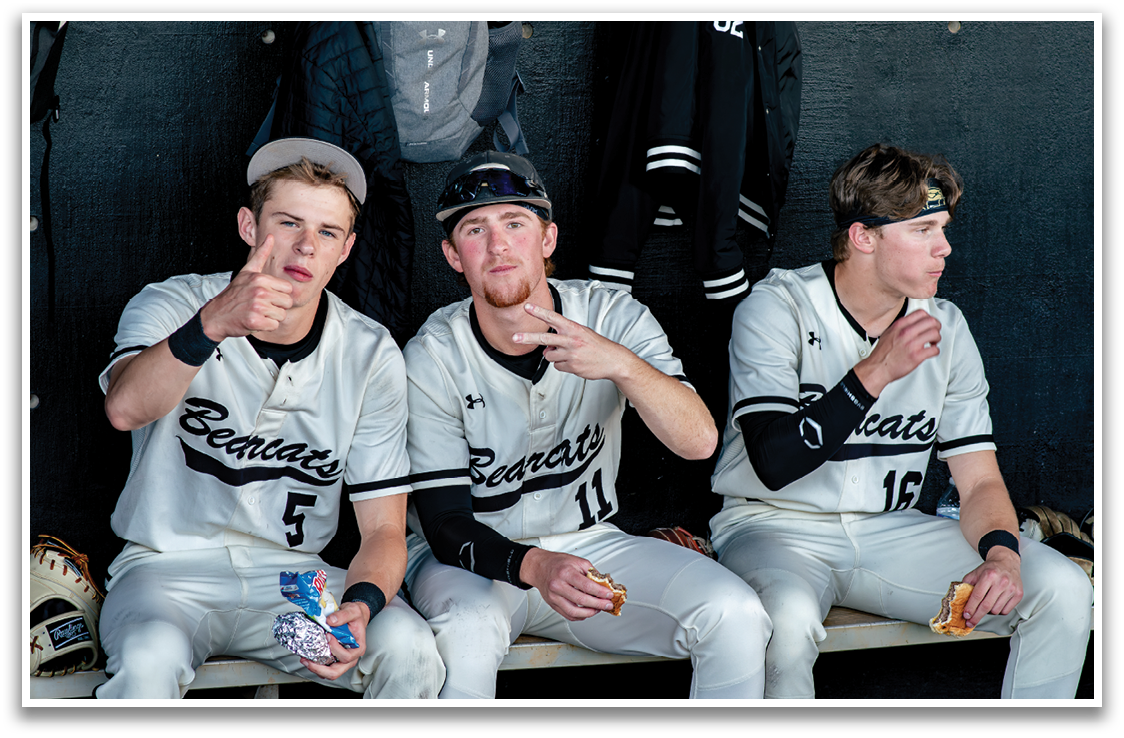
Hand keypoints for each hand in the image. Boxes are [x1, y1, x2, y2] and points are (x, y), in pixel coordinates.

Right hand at [199, 235, 292, 340]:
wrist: (216, 315)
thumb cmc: (234, 294)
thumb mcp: (247, 271)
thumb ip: (261, 254)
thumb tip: (271, 237)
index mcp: (260, 279)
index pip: (288, 289)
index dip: (279, 294)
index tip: (266, 295)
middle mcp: (259, 291)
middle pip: (287, 302)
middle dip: (276, 306)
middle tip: (261, 305)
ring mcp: (257, 306)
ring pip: (281, 315)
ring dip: (271, 317)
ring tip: (257, 312)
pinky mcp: (255, 321)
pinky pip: (274, 326)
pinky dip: (266, 326)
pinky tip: (255, 320)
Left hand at [301, 601, 367, 679]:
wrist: (354, 618)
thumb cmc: (356, 617)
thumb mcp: (353, 611)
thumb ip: (343, 615)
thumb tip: (330, 621)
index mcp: (358, 648)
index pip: (346, 657)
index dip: (335, 649)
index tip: (328, 636)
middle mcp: (351, 658)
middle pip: (336, 672)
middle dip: (320, 669)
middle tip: (309, 660)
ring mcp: (342, 660)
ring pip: (329, 673)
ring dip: (316, 669)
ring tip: (305, 660)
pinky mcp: (335, 659)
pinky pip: (325, 668)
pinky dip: (316, 666)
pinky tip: (308, 658)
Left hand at [512, 303, 633, 381]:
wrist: (613, 360)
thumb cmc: (597, 346)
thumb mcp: (582, 334)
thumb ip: (563, 337)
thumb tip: (546, 348)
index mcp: (574, 328)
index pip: (553, 317)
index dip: (539, 312)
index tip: (527, 306)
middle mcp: (571, 340)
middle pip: (545, 339)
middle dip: (528, 338)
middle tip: (515, 337)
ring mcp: (571, 354)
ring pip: (549, 356)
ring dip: (554, 356)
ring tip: (569, 354)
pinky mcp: (572, 367)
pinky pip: (557, 367)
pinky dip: (563, 365)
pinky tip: (575, 362)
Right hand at [519, 548, 613, 621]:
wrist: (540, 567)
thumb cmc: (557, 563)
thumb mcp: (577, 561)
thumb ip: (591, 573)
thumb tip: (604, 584)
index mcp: (565, 573)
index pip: (586, 586)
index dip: (600, 592)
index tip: (609, 595)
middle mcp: (558, 586)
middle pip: (581, 600)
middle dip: (598, 604)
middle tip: (608, 605)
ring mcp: (554, 597)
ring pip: (574, 612)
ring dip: (589, 613)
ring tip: (598, 609)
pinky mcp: (552, 604)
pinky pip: (568, 615)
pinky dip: (580, 616)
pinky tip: (586, 612)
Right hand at [854, 309, 941, 396]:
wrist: (878, 368)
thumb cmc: (882, 353)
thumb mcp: (888, 333)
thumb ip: (901, 326)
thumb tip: (913, 323)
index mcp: (900, 325)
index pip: (921, 313)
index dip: (929, 317)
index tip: (929, 323)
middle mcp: (906, 333)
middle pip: (931, 321)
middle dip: (936, 327)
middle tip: (935, 332)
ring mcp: (912, 344)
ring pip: (935, 334)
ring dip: (937, 338)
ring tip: (933, 342)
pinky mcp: (916, 356)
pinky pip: (934, 350)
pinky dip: (935, 351)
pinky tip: (930, 352)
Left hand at [960, 547, 1022, 627]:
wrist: (1007, 562)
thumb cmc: (990, 569)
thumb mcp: (975, 572)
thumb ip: (966, 584)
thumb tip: (960, 599)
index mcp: (989, 575)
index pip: (977, 596)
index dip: (970, 607)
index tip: (966, 615)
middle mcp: (1002, 582)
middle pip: (987, 606)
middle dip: (976, 616)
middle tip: (970, 622)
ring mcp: (1011, 589)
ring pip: (996, 610)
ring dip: (988, 612)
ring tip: (984, 606)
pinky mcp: (1019, 594)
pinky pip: (1006, 611)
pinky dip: (998, 611)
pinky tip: (994, 604)